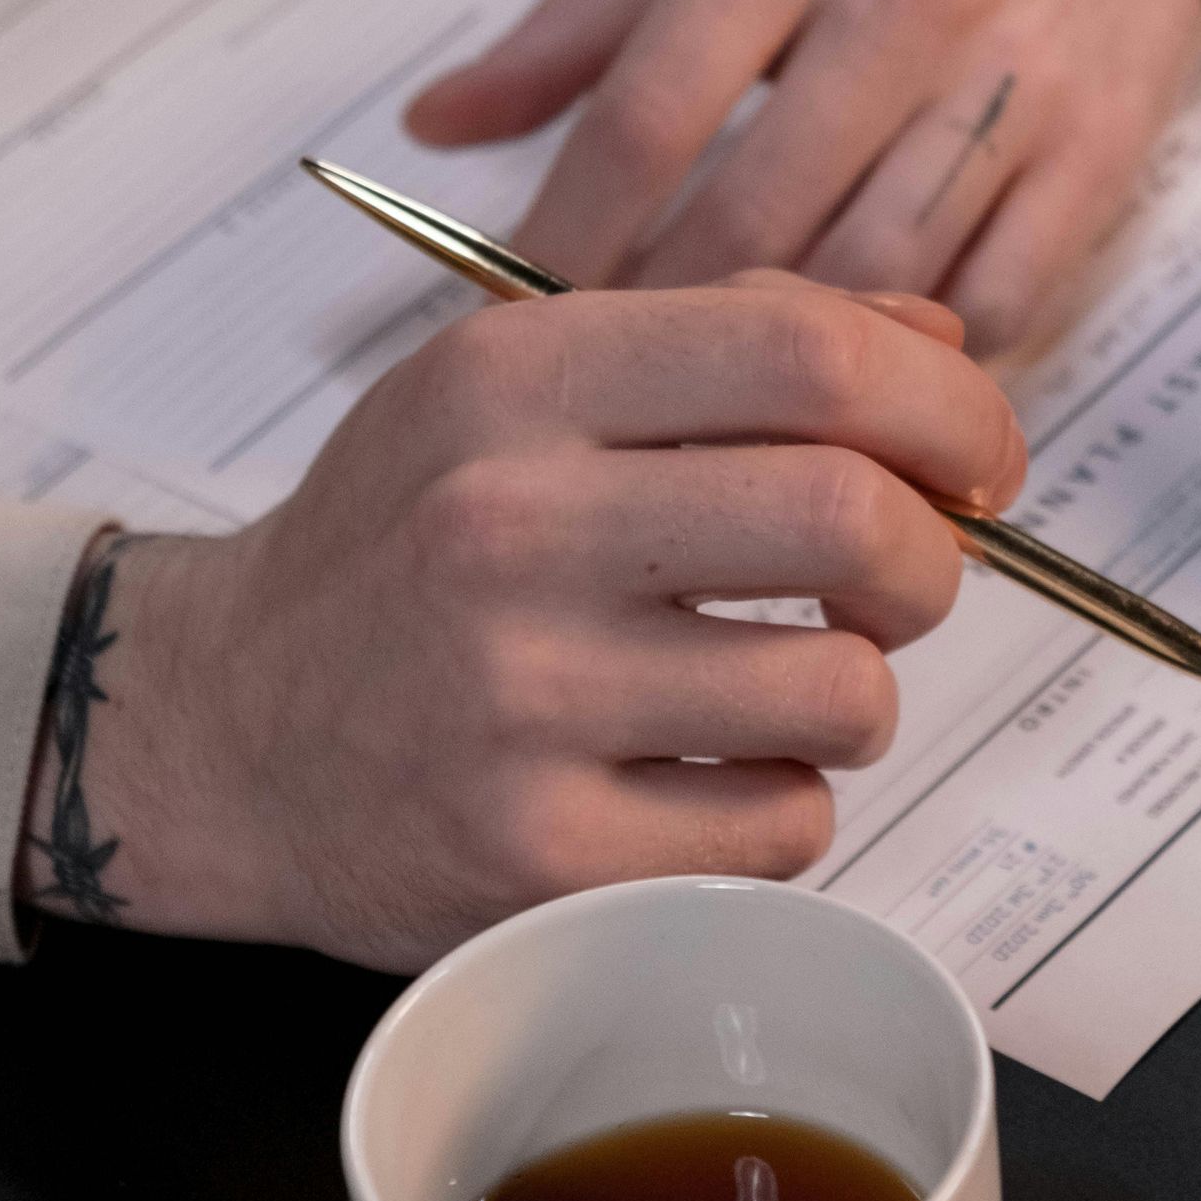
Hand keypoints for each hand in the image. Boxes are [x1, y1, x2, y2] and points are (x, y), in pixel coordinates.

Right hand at [15, 276, 1023, 970]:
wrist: (222, 731)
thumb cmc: (406, 550)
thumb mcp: (520, 393)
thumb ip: (729, 344)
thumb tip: (945, 354)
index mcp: (515, 380)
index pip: (808, 353)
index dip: (946, 408)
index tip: (978, 460)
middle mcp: (506, 527)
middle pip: (850, 517)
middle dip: (932, 558)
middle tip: (904, 584)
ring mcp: (517, 702)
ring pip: (845, 693)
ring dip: (859, 697)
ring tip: (781, 693)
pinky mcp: (537, 856)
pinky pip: (784, 829)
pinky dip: (784, 807)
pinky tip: (701, 782)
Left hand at [405, 0, 1200, 354]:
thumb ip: (579, 16)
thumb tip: (433, 124)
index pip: (643, 121)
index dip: (563, 239)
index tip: (514, 305)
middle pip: (750, 220)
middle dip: (658, 318)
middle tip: (606, 374)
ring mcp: (1017, 82)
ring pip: (872, 280)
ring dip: (784, 356)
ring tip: (717, 391)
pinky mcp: (1102, 151)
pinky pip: (993, 306)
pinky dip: (916, 353)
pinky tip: (863, 361)